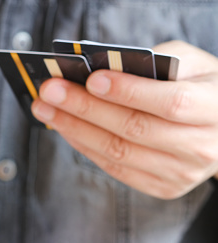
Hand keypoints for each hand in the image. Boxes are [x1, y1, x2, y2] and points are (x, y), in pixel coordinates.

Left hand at [32, 41, 217, 198]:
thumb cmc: (199, 85)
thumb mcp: (190, 62)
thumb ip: (152, 61)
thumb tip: (99, 66)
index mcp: (214, 108)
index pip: (171, 102)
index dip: (129, 91)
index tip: (92, 78)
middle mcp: (200, 146)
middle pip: (134, 129)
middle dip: (85, 108)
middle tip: (50, 90)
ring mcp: (180, 172)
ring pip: (118, 152)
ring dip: (74, 128)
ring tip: (45, 107)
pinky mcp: (161, 186)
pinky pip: (114, 168)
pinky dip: (84, 145)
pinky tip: (64, 127)